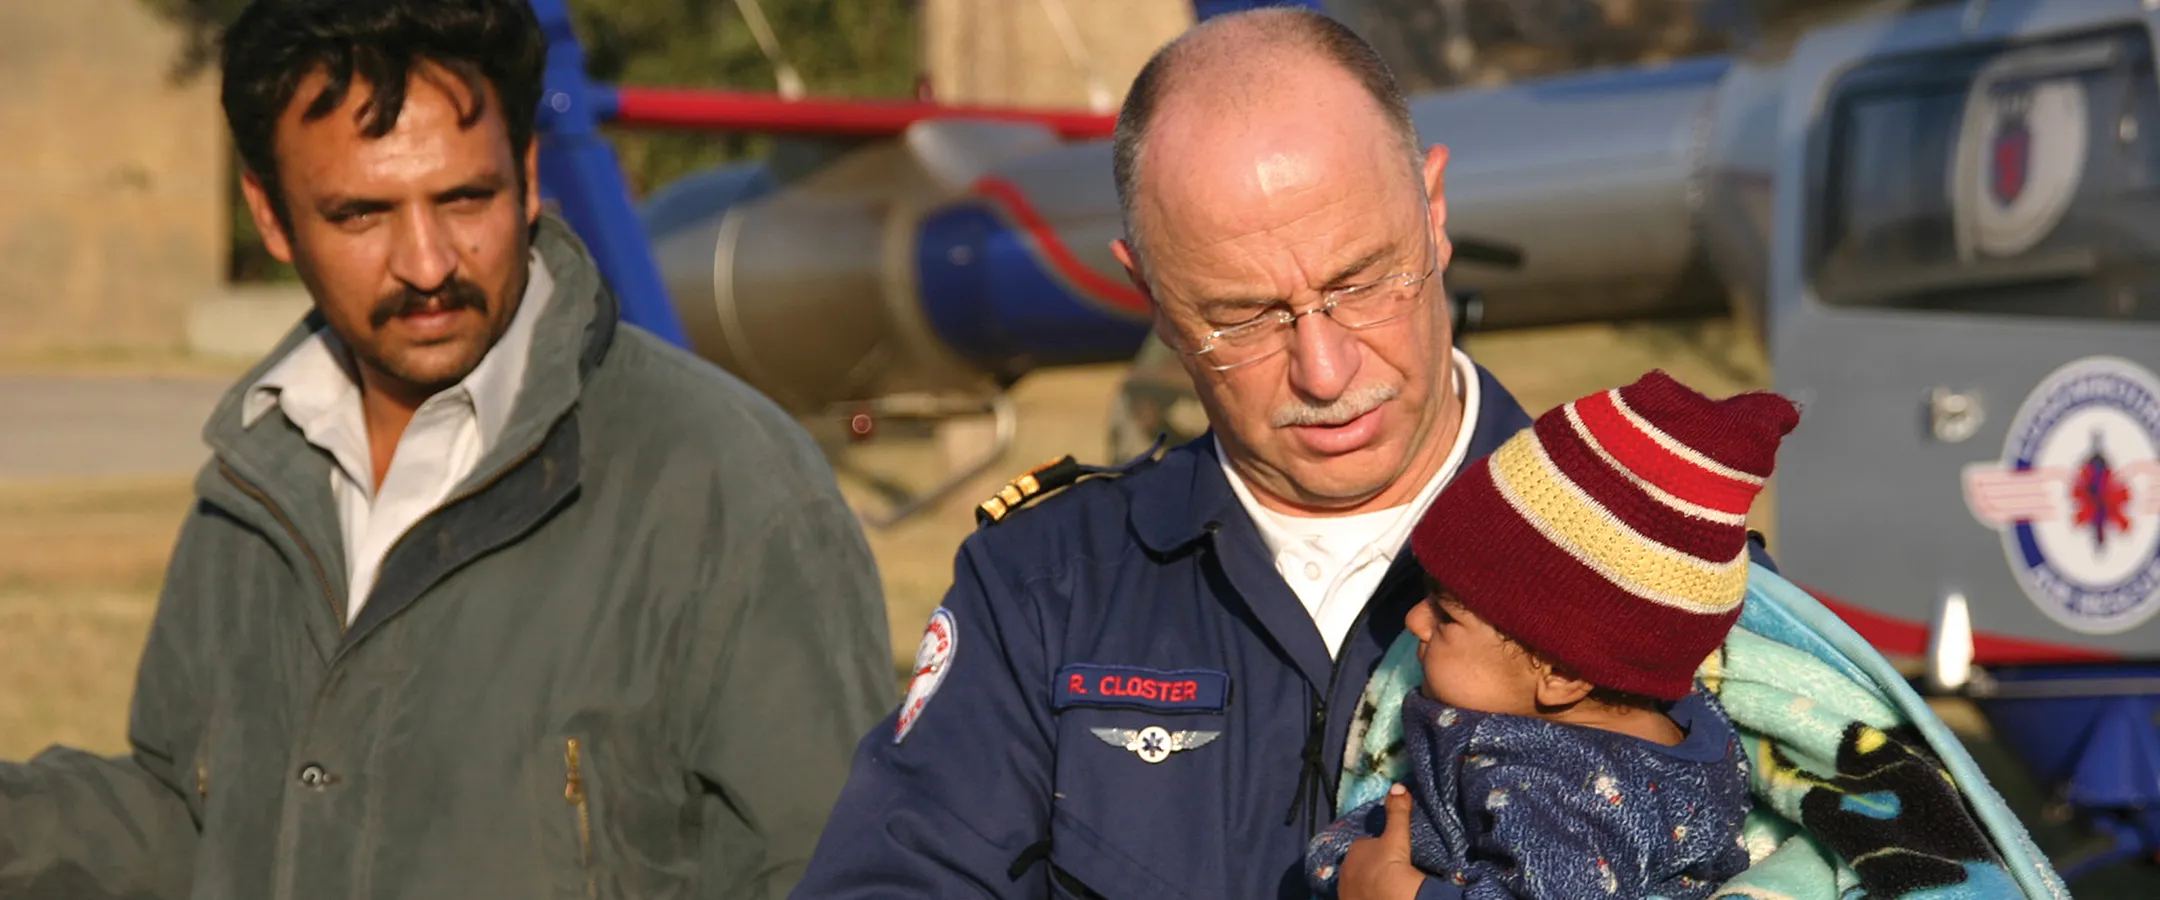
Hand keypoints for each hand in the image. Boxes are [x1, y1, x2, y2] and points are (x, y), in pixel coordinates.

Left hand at [1338, 784, 1425, 899]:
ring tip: (1384, 888)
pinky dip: (1365, 896)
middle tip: (1388, 873)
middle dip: (1369, 867)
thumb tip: (1399, 786)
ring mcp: (1345, 890)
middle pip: (1358, 866)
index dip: (1377, 850)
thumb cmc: (1392, 864)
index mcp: (1354, 850)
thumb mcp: (1397, 836)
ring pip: (1356, 883)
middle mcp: (1344, 870)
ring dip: (1366, 883)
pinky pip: (1357, 898)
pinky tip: (1378, 897)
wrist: (1390, 898)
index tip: (1389, 856)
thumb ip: (1398, 812)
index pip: (1364, 846)